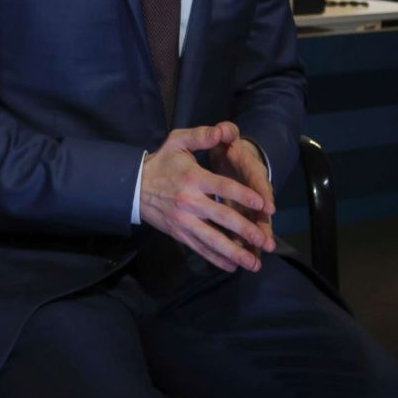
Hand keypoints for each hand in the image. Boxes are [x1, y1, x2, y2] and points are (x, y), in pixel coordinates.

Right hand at [140, 124, 274, 273]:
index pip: (223, 188)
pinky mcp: (180, 234)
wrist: (134, 186)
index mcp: (194, 179)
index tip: (263, 205)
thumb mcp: (178, 141)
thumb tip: (222, 131)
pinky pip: (200, 249)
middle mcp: (190, 202)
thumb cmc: (162, 162)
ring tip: (253, 264)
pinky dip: (216, 259)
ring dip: (234, 252)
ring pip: (213, 240)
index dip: (244, 196)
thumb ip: (201, 135)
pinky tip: (232, 266)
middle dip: (245, 230)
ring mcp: (185, 221)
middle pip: (222, 218)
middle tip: (263, 240)